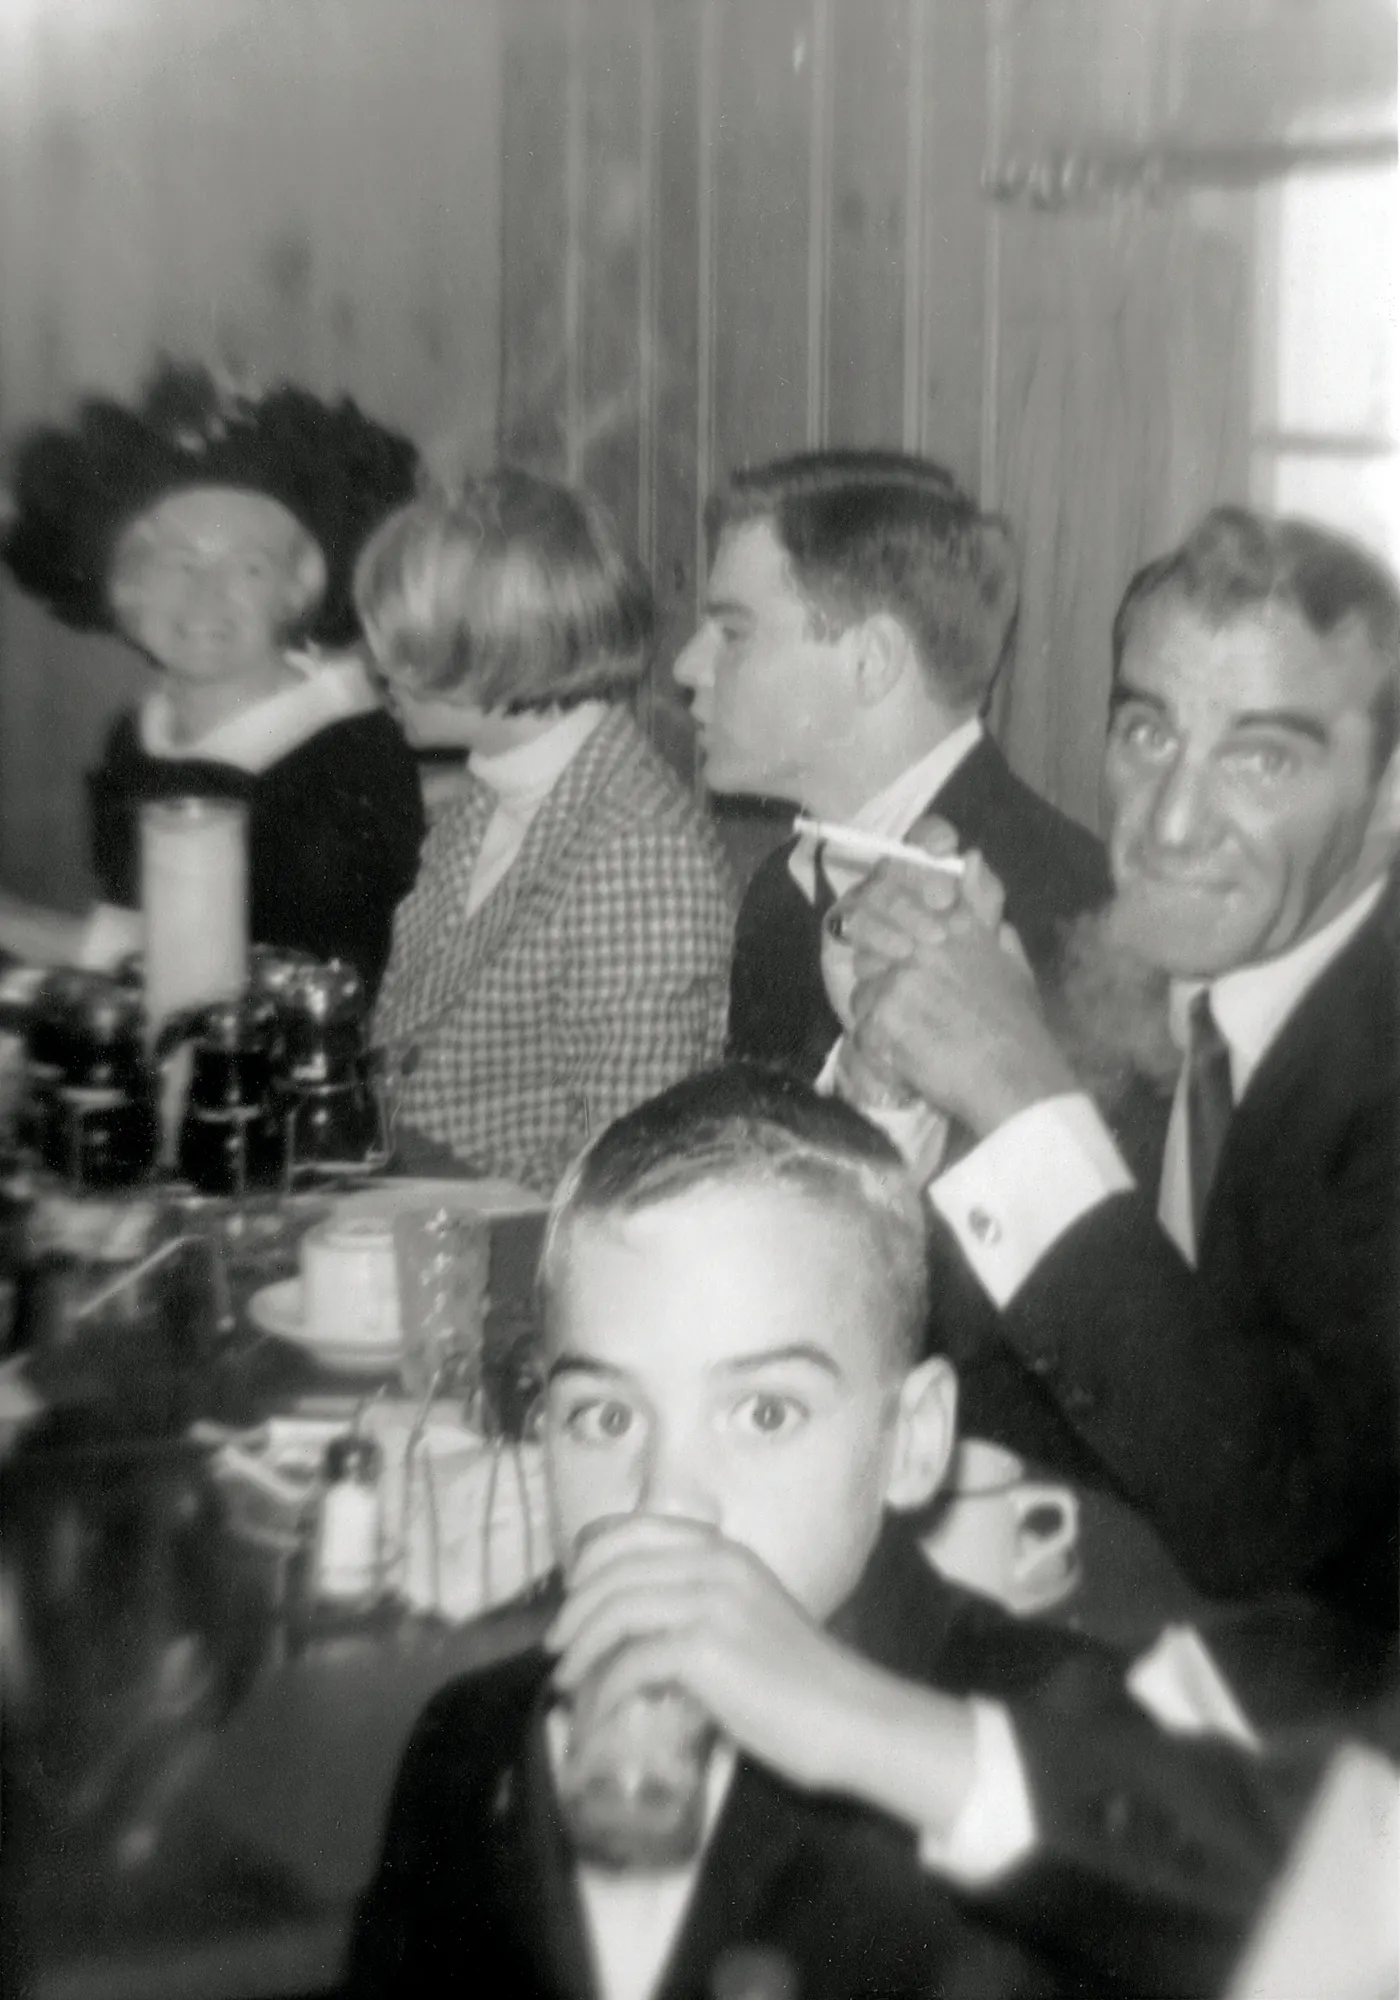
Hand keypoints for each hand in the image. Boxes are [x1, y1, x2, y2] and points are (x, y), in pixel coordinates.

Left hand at [548, 1516, 884, 1793]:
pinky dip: (605, 1688)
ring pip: (616, 1610)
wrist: (852, 1717)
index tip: (573, 1596)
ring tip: (565, 1677)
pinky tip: (597, 1710)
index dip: (592, 1560)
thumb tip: (643, 1629)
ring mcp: (711, 1604)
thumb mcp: (750, 1614)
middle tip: (556, 1646)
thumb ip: (705, 1604)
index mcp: (725, 1551)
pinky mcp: (706, 1651)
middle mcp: (716, 1564)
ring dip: (580, 1647)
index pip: (634, 1531)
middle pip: (614, 1572)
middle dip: (574, 1609)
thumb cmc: (802, 1679)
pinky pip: (632, 1662)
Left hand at [843, 851, 1075, 1138]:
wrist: (1017, 1081)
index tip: (885, 940)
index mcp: (957, 924)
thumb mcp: (1010, 959)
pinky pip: (862, 1026)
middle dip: (878, 971)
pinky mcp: (885, 1014)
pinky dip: (879, 1047)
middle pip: (870, 942)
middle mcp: (926, 943)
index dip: (882, 916)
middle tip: (905, 1004)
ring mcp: (902, 977)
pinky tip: (909, 1057)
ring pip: (863, 987)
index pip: (894, 895)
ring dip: (879, 1012)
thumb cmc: (1019, 1029)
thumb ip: (984, 908)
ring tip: (915, 1035)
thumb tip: (970, 859)